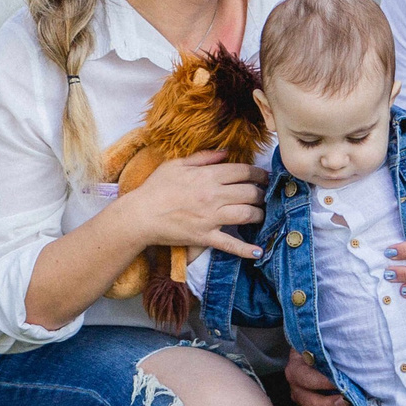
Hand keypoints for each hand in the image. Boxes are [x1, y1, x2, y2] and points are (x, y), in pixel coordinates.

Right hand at [120, 151, 266, 259]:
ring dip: (260, 214)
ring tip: (262, 214)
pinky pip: (230, 244)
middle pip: (250, 193)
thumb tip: (226, 152)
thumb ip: (204, 156)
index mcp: (207, 176)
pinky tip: (259, 252)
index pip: (243, 172)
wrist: (140, 215)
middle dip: (262, 193)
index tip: (264, 177)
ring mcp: (210, 218)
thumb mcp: (177, 164)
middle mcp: (213, 196)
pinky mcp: (205, 237)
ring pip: (247, 215)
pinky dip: (246, 250)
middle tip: (265, 195)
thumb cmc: (155, 188)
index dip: (258, 173)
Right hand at [283, 350, 345, 405]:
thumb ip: (339, 352)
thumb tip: (354, 358)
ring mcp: (305, 405)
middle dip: (325, 404)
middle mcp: (298, 387)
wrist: (338, 359)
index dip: (319, 381)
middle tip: (344, 402)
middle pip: (304, 400)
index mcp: (299, 366)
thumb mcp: (335, 347)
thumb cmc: (336, 351)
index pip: (302, 375)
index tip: (337, 382)